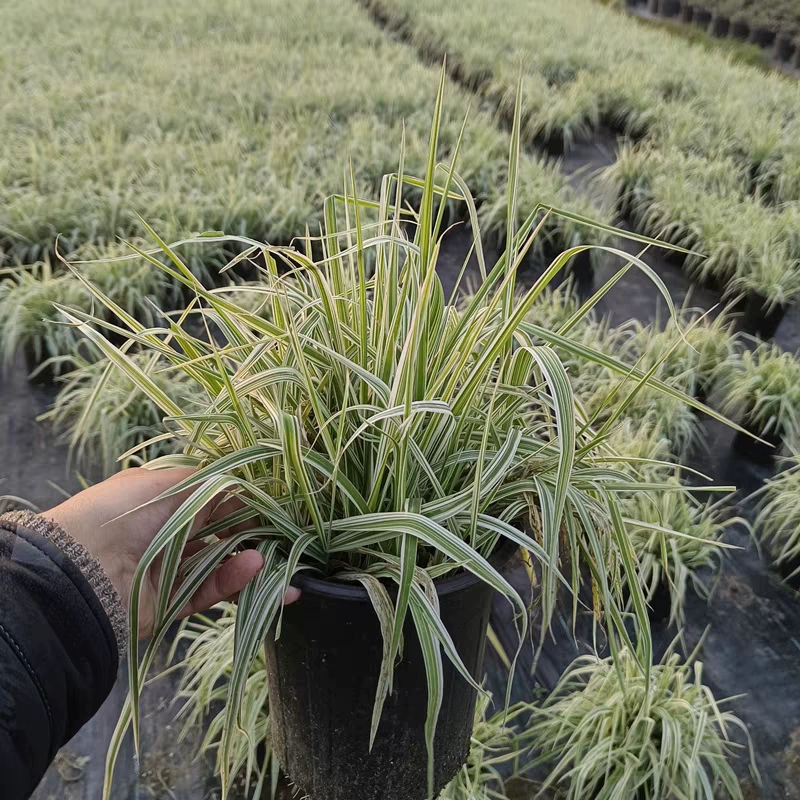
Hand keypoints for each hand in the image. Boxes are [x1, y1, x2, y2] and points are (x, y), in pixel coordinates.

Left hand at [46, 467, 299, 638]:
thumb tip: (245, 488)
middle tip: (285, 540)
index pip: (215, 501)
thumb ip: (212, 485)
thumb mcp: (169, 484)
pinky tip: (255, 569)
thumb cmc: (121, 511)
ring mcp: (169, 570)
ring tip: (279, 563)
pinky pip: (208, 591)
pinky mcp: (170, 602)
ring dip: (250, 563)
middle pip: (221, 535)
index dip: (245, 505)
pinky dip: (232, 581)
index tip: (274, 509)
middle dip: (255, 537)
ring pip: (220, 566)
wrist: (79, 568)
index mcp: (165, 501)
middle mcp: (169, 534)